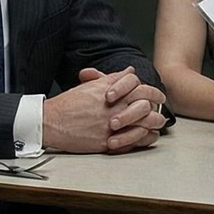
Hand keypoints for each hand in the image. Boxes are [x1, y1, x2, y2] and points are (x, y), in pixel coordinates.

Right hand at [44, 70, 162, 153]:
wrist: (52, 122)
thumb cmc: (69, 104)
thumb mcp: (92, 86)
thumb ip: (113, 78)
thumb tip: (129, 71)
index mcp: (111, 91)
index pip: (140, 87)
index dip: (153, 91)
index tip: (158, 96)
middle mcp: (114, 107)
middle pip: (146, 104)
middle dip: (157, 106)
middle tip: (161, 108)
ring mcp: (112, 125)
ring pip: (144, 123)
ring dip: (153, 122)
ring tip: (157, 122)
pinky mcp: (108, 142)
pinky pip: (135, 141)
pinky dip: (144, 138)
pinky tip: (147, 135)